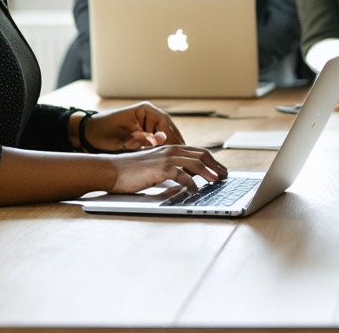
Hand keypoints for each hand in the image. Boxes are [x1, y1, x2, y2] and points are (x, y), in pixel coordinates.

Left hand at [84, 102, 183, 151]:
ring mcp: (148, 121)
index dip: (174, 139)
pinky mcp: (145, 130)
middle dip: (175, 144)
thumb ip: (141, 140)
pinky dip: (162, 148)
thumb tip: (161, 140)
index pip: (166, 124)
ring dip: (170, 147)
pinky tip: (167, 159)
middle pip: (169, 129)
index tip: (180, 153)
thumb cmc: (101, 133)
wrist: (88, 134)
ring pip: (166, 135)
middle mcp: (150, 114)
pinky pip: (158, 139)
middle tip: (182, 160)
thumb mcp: (122, 139)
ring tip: (178, 161)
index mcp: (145, 110)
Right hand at [107, 144, 228, 193]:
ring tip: (217, 181)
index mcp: (171, 148)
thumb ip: (171, 169)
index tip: (221, 170)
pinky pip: (181, 175)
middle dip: (216, 165)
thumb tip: (187, 180)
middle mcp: (171, 149)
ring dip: (209, 173)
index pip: (198, 152)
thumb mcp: (156, 167)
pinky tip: (195, 190)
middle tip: (225, 175)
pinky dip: (191, 183)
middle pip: (201, 155)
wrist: (113, 170)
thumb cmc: (133, 171)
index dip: (212, 161)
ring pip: (195, 163)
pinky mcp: (160, 168)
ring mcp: (166, 158)